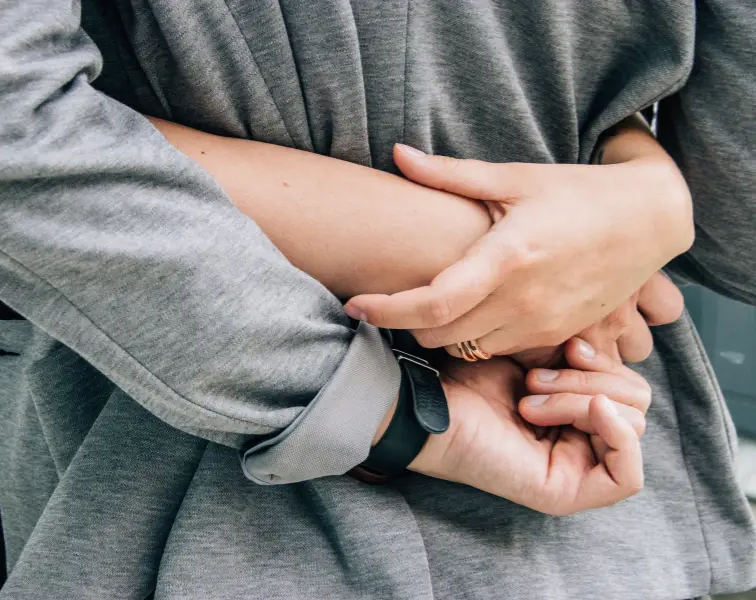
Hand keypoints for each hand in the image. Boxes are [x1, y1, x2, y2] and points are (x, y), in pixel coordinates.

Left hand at [344, 143, 692, 355]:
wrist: (651, 220)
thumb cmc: (579, 193)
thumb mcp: (516, 178)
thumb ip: (451, 175)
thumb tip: (398, 155)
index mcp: (508, 258)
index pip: (432, 305)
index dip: (385, 311)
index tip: (355, 305)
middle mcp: (524, 300)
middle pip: (439, 336)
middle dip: (407, 323)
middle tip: (392, 298)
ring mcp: (544, 324)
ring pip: (467, 348)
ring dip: (441, 332)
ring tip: (433, 302)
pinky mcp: (559, 336)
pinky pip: (499, 350)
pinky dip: (477, 336)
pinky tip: (476, 309)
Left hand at [409, 354, 644, 515]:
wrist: (432, 401)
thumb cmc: (473, 376)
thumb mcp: (543, 353)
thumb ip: (585, 357)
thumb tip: (621, 346)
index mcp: (578, 411)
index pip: (632, 389)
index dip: (608, 363)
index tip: (569, 345)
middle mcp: (582, 441)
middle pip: (637, 406)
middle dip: (591, 380)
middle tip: (535, 378)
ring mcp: (577, 470)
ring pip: (631, 429)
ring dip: (583, 399)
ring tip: (529, 399)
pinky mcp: (567, 494)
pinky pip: (628, 478)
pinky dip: (619, 434)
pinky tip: (593, 410)